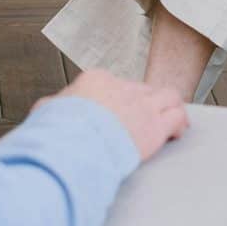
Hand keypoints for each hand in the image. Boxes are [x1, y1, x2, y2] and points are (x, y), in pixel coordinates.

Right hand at [34, 69, 189, 162]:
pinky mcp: (155, 125)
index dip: (120, 101)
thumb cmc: (57, 131)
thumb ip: (52, 107)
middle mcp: (122, 88)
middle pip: (142, 90)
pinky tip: (177, 133)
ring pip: (167, 96)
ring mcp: (141, 105)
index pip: (117, 85)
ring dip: (168, 108)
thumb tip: (47, 109)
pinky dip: (180, 124)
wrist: (74, 144)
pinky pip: (177, 117)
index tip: (118, 115)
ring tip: (170, 121)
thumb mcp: (47, 111)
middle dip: (143, 105)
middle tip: (143, 121)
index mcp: (96, 80)